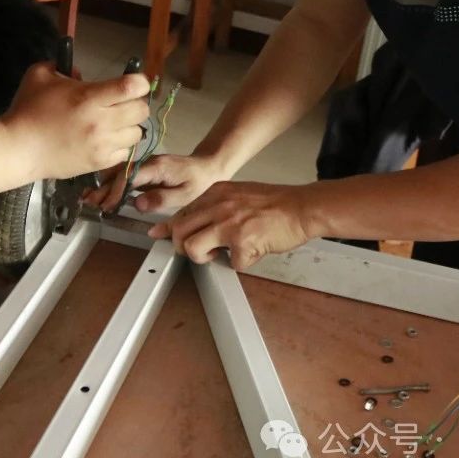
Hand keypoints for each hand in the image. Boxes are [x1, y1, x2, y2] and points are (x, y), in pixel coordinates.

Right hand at [1, 62, 149, 181]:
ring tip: (114, 124)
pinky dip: (120, 146)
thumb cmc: (28, 110)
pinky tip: (106, 141)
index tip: (133, 82)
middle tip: (123, 104)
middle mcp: (101, 122)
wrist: (18, 149)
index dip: (139, 81)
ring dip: (129, 126)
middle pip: (141, 111)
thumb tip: (78, 74)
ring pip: (137, 134)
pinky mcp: (99, 163)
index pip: (131, 87)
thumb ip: (61, 67)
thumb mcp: (40, 75)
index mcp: (89, 97)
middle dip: (136, 104)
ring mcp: (102, 145)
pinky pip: (125, 153)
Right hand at [93, 152, 228, 213]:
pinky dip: (111, 182)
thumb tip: (138, 204)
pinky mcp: (143, 168)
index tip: (107, 205)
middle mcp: (148, 162)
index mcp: (158, 167)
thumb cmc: (198, 181)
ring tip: (88, 198)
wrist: (206, 166)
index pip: (130, 176)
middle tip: (89, 203)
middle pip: (120, 172)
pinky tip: (101, 192)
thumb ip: (161, 199)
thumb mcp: (185, 195)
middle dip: (103, 188)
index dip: (116, 191)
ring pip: (119, 172)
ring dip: (103, 185)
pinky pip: (124, 174)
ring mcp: (144, 164)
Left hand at [147, 181, 316, 269]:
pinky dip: (243, 263)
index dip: (168, 228)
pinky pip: (232, 264)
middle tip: (202, 252)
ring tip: (224, 253)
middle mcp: (218, 206)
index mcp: (215, 193)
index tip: (158, 235)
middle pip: (180, 232)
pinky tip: (255, 251)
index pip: (182, 212)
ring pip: (194, 249)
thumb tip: (193, 223)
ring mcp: (229, 224)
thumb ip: (215, 207)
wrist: (301, 206)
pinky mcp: (243, 242)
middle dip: (184, 248)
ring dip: (205, 258)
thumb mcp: (237, 195)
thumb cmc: (273, 203)